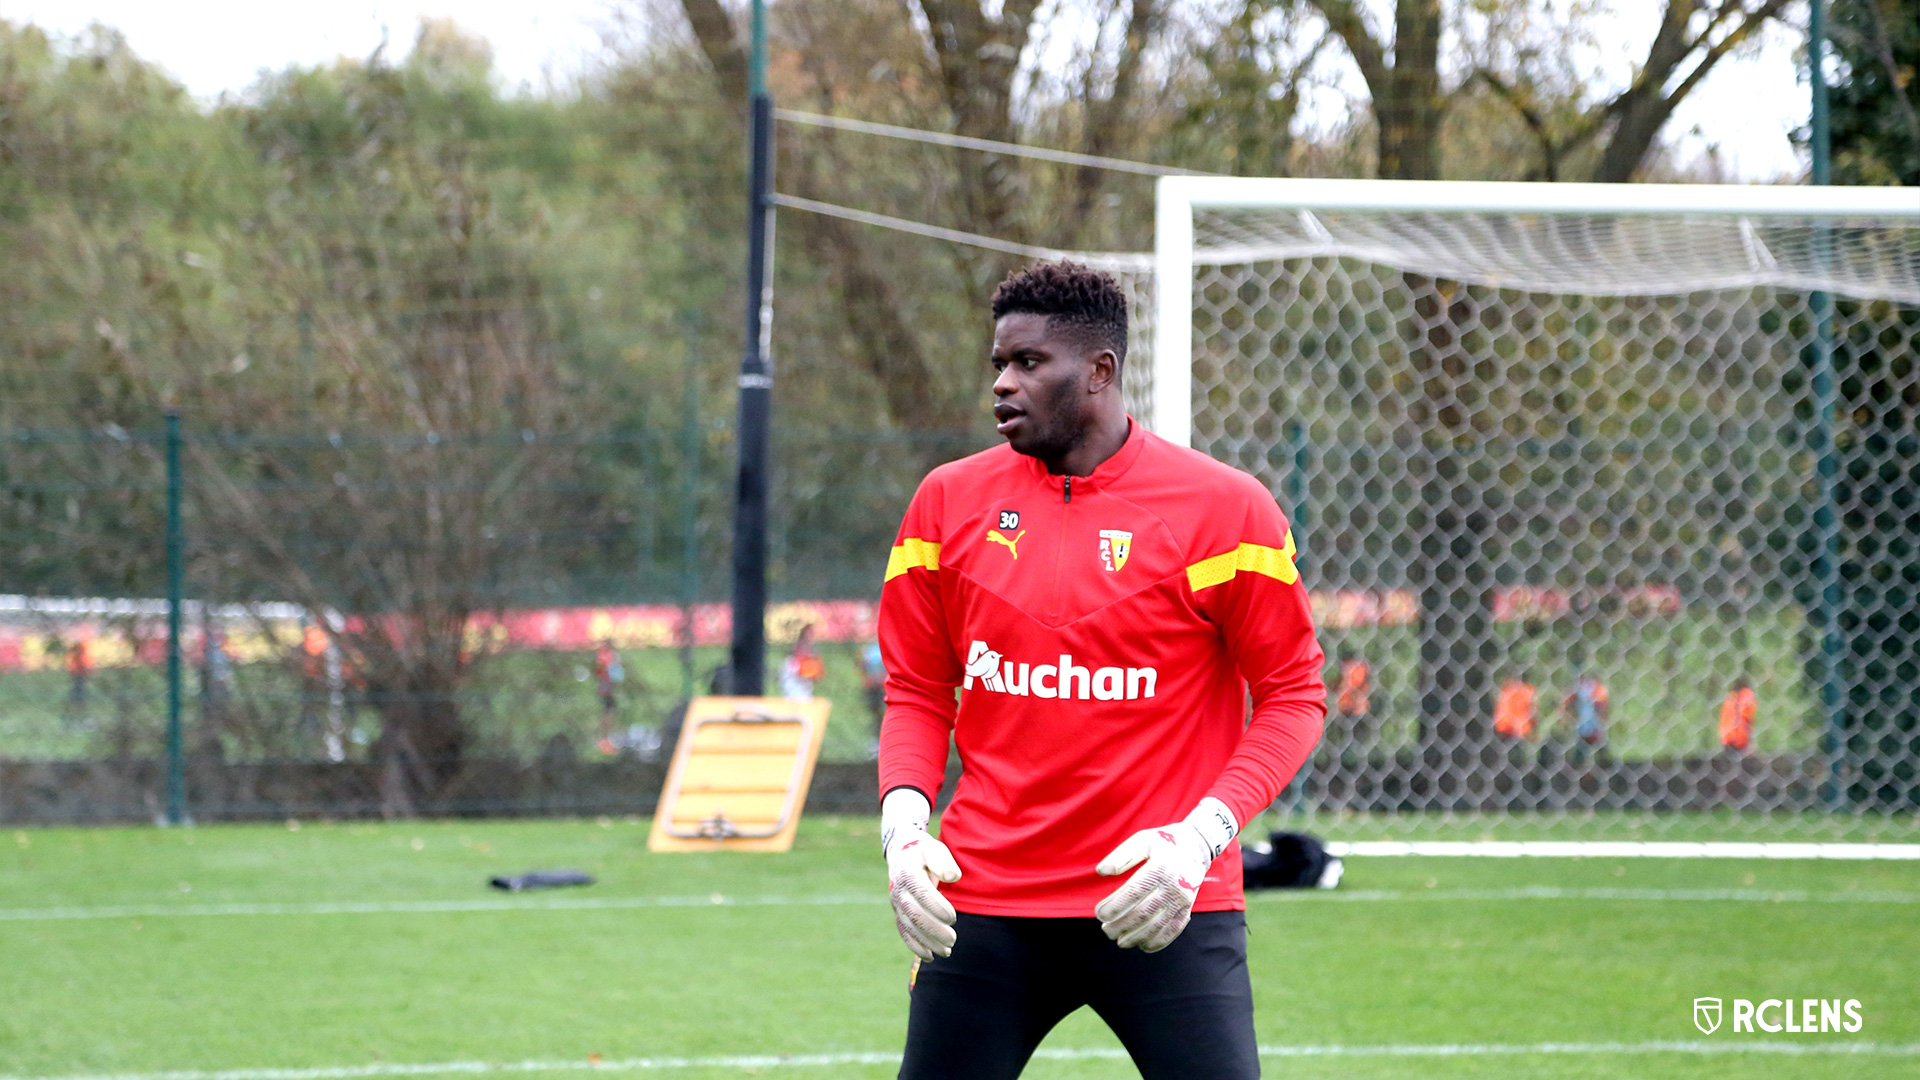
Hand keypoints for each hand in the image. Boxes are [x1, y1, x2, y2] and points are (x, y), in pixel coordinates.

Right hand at [882, 787, 961, 959]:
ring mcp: (897, 904)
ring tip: (947, 951)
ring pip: (910, 927)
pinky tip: (931, 956)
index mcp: (908, 873)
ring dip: (928, 941)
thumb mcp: (934, 848)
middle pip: (914, 915)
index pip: (920, 893)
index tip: (953, 918)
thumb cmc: (923, 852)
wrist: (903, 854)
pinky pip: (904, 932)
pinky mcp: (898, 914)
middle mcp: (899, 891)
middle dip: (933, 930)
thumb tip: (952, 877)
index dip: (936, 908)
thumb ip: (943, 861)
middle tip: (953, 939)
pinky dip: (916, 946)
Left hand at [1094, 797, 1236, 952]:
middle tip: (1106, 930)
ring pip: (1157, 926)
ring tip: (1120, 941)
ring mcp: (1182, 900)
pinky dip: (1158, 942)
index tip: (1099, 913)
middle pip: (1143, 914)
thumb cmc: (1164, 843)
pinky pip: (1173, 930)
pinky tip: (1143, 946)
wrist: (1197, 846)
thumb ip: (1122, 856)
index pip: (1132, 893)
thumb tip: (1101, 871)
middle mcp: (1173, 887)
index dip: (1114, 906)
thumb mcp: (1142, 840)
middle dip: (1121, 926)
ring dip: (1136, 938)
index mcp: (1159, 869)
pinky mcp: (1188, 909)